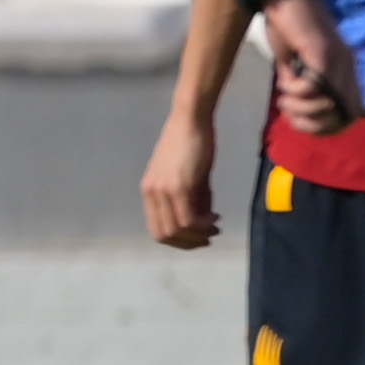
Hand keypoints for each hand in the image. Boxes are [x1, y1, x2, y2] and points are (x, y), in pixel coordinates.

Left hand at [141, 115, 220, 251]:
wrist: (192, 121)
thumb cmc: (192, 145)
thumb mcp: (190, 178)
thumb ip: (194, 199)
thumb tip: (203, 221)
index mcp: (149, 191)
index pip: (157, 229)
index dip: (179, 240)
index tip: (199, 236)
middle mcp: (151, 193)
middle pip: (164, 235)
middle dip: (189, 243)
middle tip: (210, 237)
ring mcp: (163, 190)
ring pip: (177, 230)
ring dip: (199, 235)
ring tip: (215, 228)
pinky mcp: (178, 186)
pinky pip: (188, 219)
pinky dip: (203, 225)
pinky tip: (215, 218)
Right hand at [261, 0, 361, 136]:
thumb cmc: (286, 24)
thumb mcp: (293, 61)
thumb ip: (298, 81)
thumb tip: (295, 103)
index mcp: (343, 70)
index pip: (352, 113)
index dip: (328, 127)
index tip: (299, 121)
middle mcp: (347, 67)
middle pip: (346, 115)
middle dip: (316, 124)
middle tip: (290, 113)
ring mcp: (338, 60)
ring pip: (330, 103)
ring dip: (302, 108)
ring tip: (284, 97)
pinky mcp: (323, 52)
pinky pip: (314, 86)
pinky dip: (297, 91)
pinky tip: (284, 81)